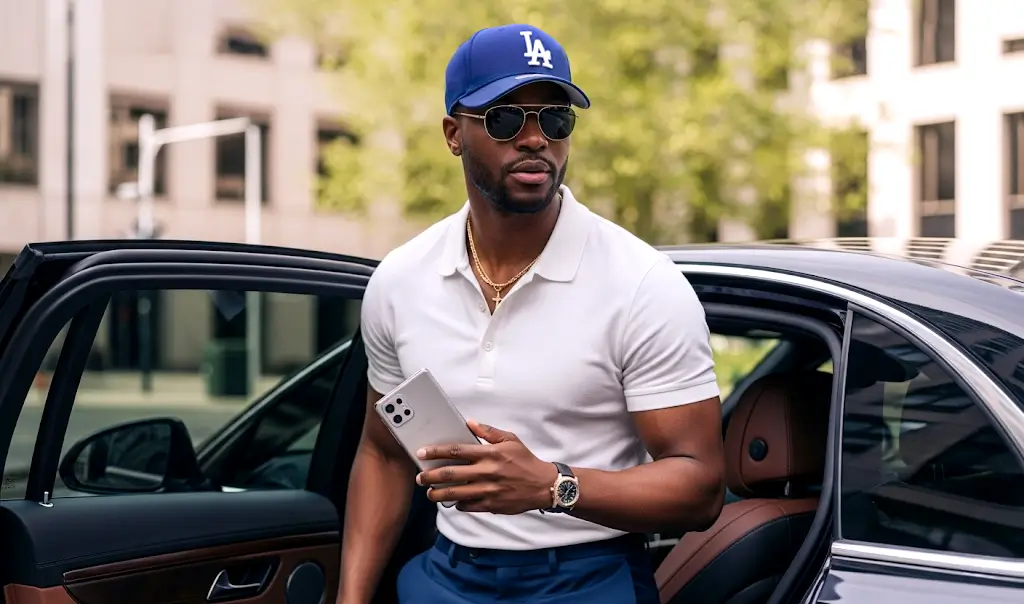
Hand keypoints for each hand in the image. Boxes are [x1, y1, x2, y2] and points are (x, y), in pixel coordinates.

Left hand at [415, 420, 556, 513]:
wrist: (544, 486)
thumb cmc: (526, 461)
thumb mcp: (511, 440)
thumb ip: (489, 432)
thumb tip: (470, 423)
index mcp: (490, 454)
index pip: (456, 451)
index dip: (436, 451)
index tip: (422, 453)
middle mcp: (487, 472)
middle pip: (451, 474)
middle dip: (431, 476)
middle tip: (420, 477)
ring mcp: (488, 491)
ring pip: (456, 493)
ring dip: (439, 494)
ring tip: (430, 493)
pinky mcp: (492, 505)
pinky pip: (468, 506)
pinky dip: (458, 504)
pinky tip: (453, 501)